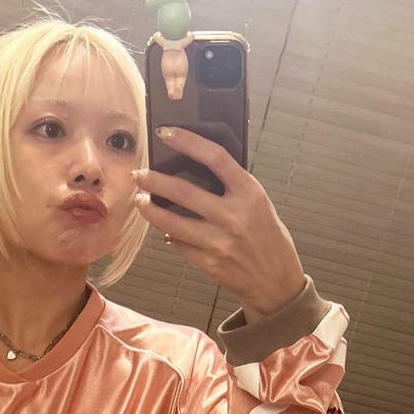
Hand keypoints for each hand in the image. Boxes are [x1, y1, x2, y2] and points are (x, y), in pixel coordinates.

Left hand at [131, 128, 307, 320]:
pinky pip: (179, 244)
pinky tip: (163, 227)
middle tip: (138, 175)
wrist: (275, 280)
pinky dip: (168, 234)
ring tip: (139, 200)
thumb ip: (232, 187)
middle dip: (153, 180)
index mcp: (249, 193)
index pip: (215, 157)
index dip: (188, 141)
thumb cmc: (267, 236)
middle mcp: (234, 215)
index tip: (166, 133)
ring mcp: (219, 241)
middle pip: (183, 190)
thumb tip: (194, 169)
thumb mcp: (258, 202)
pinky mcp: (209, 263)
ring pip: (171, 222)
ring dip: (149, 209)